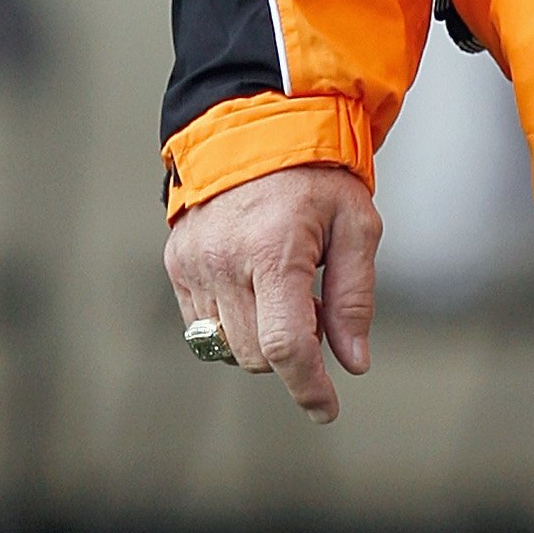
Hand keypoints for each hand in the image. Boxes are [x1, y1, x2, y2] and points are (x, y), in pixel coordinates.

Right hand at [164, 164, 379, 424]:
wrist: (256, 123)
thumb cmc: (316, 173)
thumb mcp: (356, 225)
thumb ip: (354, 297)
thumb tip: (354, 362)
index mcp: (275, 251)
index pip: (287, 345)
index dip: (308, 387)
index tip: (325, 409)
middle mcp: (225, 260)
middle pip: (258, 353)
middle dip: (292, 351)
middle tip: (314, 307)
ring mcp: (194, 263)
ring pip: (228, 346)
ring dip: (261, 338)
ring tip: (284, 289)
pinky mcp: (176, 263)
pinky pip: (202, 326)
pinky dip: (233, 322)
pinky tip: (254, 286)